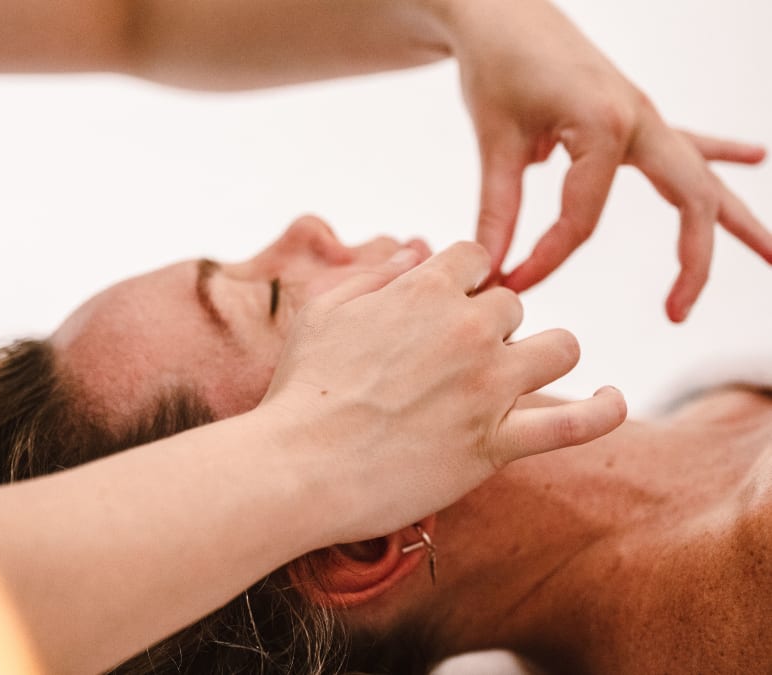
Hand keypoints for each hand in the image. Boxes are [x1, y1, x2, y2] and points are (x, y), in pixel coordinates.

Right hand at [260, 241, 626, 542]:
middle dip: (490, 325)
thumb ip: (376, 272)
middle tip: (453, 359)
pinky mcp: (498, 442)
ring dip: (540, 356)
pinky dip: (603, 412)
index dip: (463, 278)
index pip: (475, 256)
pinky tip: (614, 400)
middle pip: (513, 305)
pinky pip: (576, 424)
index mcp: (426, 290)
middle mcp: (468, 328)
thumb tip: (418, 249)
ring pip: (558, 347)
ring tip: (516, 375)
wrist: (300, 465)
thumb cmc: (302, 388)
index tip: (449, 302)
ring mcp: (490, 386)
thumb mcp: (324, 310)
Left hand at [442, 0, 770, 320]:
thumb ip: (497, 209)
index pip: (582, 223)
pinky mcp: (634, 112)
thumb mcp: (495, 140)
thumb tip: (492, 269)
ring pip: (702, 176)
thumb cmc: (496, 66)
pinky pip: (688, 141)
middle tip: (677, 312)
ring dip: (734, 219)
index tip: (509, 283)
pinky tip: (756, 158)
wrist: (500, 9)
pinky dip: (720, 155)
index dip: (545, 261)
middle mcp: (639, 120)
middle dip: (692, 262)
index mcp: (605, 127)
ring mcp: (644, 115)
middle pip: (688, 202)